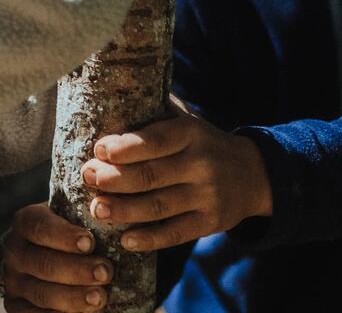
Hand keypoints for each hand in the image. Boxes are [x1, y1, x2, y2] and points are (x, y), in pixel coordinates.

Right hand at [0, 202, 112, 312]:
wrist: (56, 261)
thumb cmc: (74, 236)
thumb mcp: (73, 220)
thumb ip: (85, 216)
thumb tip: (110, 212)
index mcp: (24, 222)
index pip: (39, 226)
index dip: (63, 235)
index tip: (90, 242)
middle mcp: (13, 251)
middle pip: (42, 263)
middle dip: (76, 270)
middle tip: (105, 273)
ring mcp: (13, 281)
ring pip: (41, 293)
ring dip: (73, 297)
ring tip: (100, 297)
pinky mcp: (15, 307)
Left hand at [82, 111, 272, 251]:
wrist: (254, 175)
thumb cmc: (204, 145)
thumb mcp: (188, 123)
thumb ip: (156, 115)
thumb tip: (108, 102)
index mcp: (192, 133)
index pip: (154, 140)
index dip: (124, 147)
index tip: (98, 151)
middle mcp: (201, 164)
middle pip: (150, 175)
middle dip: (114, 179)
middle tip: (88, 178)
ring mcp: (208, 195)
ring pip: (158, 206)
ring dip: (123, 209)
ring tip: (97, 208)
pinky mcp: (211, 223)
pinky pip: (175, 233)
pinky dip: (149, 239)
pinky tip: (125, 240)